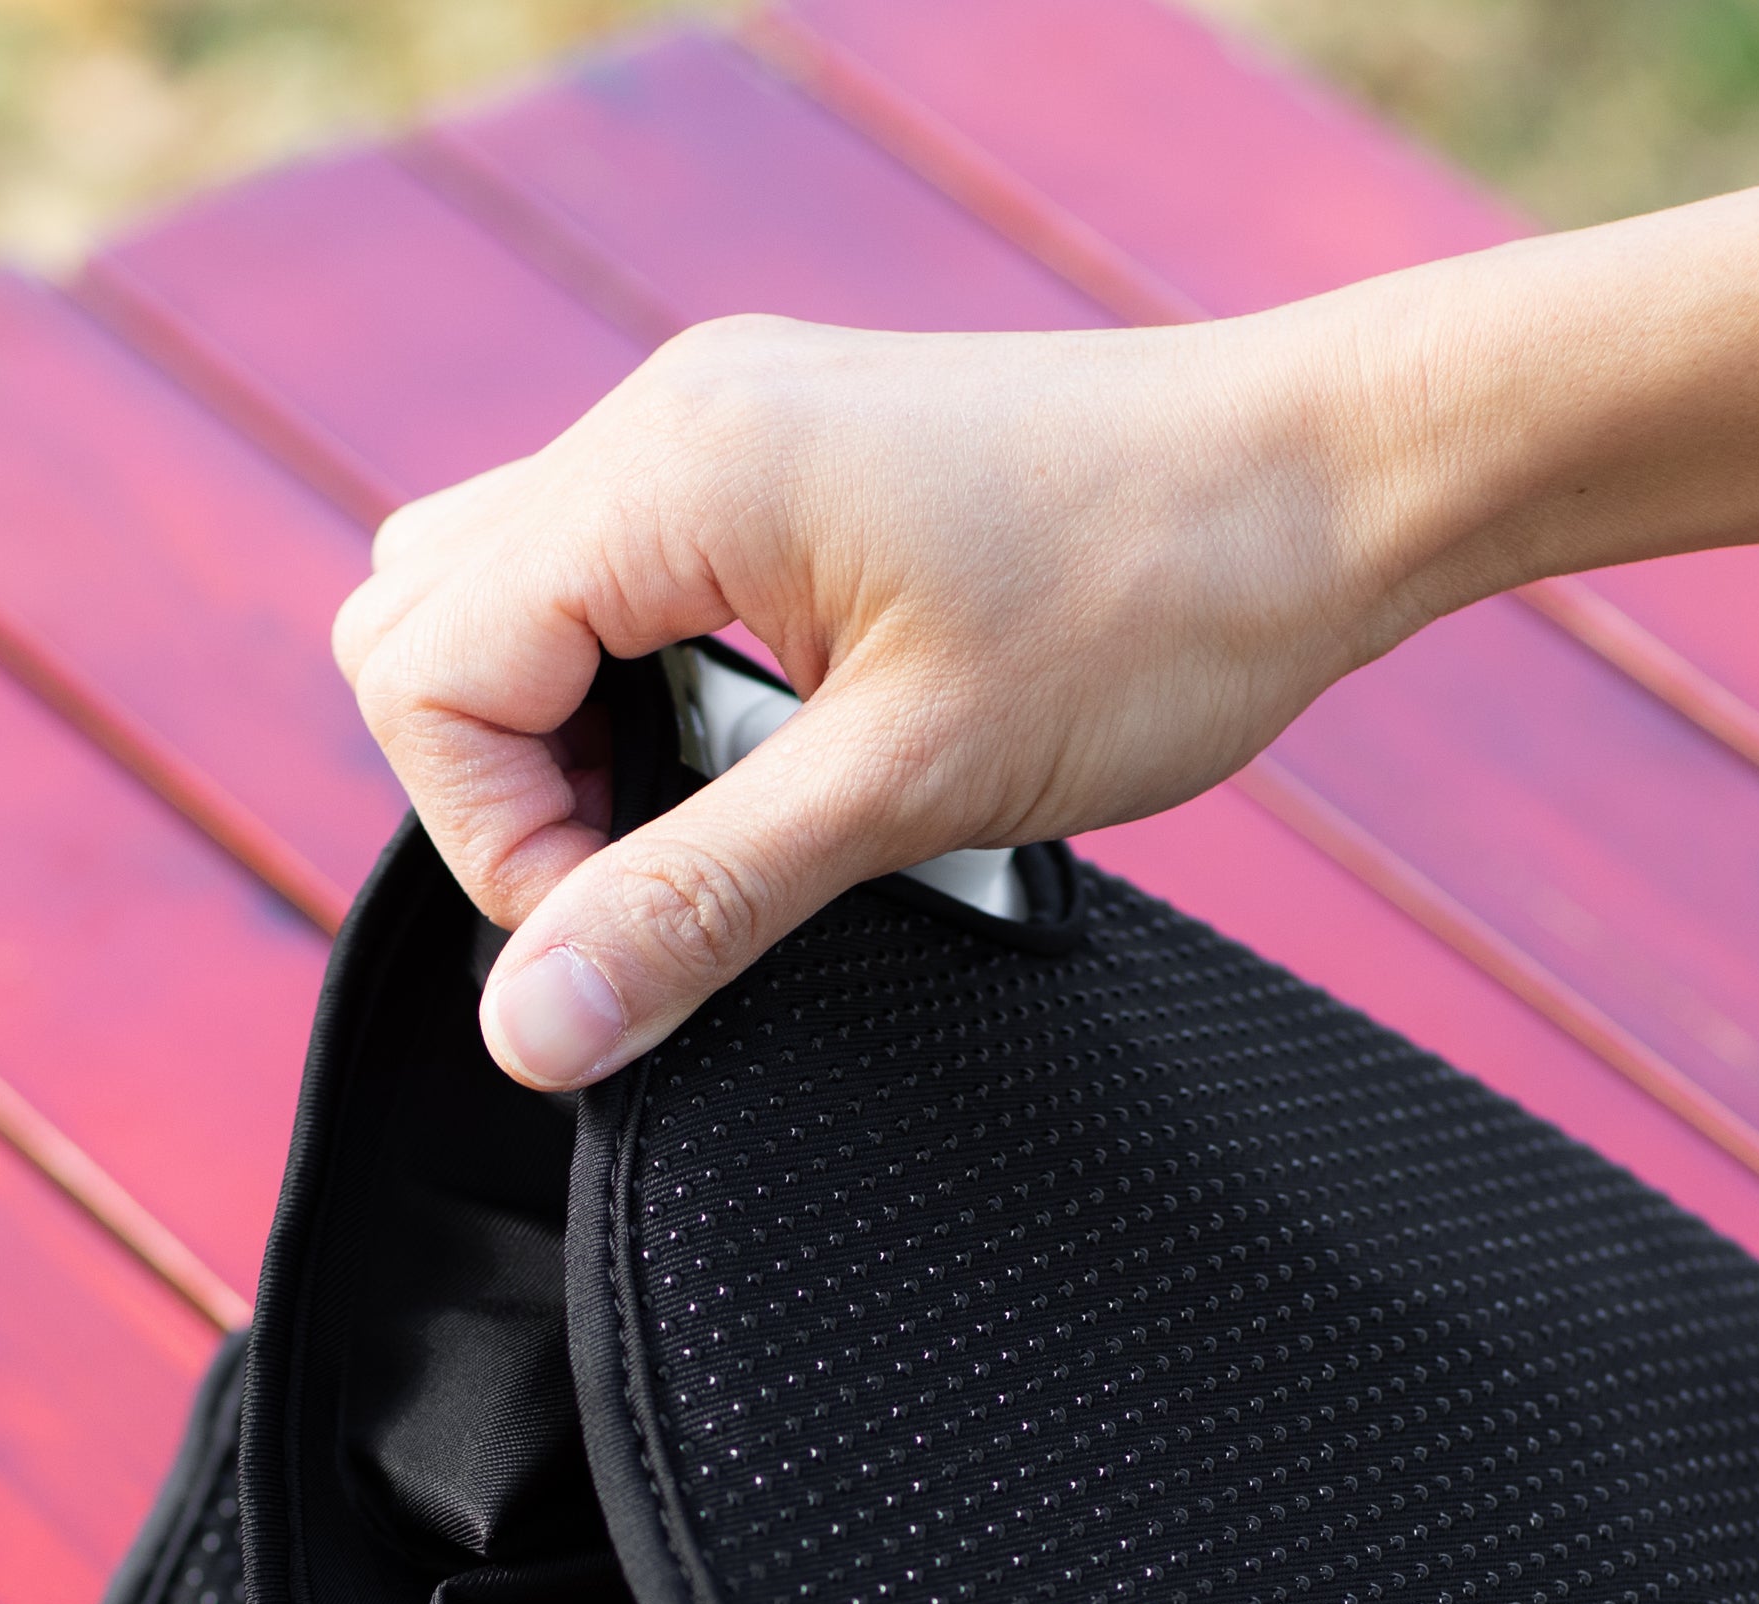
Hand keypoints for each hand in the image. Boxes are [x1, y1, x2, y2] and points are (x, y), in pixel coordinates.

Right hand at [326, 302, 1432, 1090]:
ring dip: (560, 734)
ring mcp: (726, 424)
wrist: (1332, 479)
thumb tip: (531, 1030)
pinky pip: (615, 570)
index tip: (639, 931)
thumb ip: (698, 902)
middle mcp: (670, 417)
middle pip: (426, 617)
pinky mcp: (786, 457)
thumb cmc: (1154, 604)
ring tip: (706, 823)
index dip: (501, 837)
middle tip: (662, 878)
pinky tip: (755, 755)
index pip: (428, 669)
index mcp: (673, 467)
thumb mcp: (911, 785)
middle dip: (503, 783)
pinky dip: (633, 681)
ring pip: (507, 589)